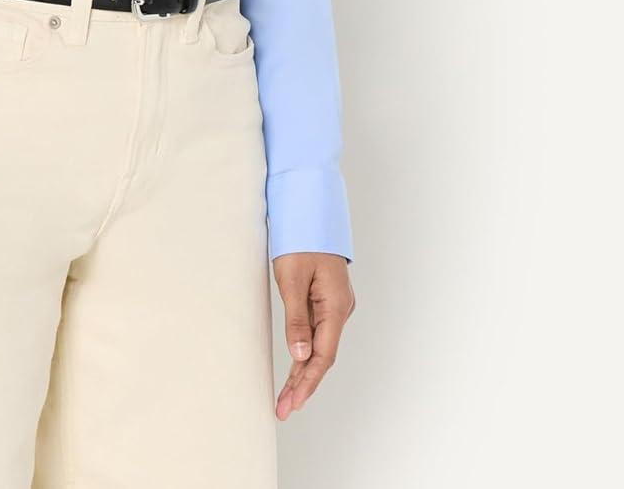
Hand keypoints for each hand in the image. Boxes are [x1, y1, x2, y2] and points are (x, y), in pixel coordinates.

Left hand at [273, 252, 353, 418]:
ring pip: (320, 347)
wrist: (310, 212)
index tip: (292, 403)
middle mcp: (341, 308)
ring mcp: (336, 305)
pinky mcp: (327, 301)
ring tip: (285, 399)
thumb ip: (297, 320)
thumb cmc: (301, 240)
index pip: (324, 355)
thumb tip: (300, 356)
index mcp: (336, 305)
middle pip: (323, 356)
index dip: (308, 382)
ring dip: (303, 373)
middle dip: (303, 385)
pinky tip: (295, 372)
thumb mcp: (292, 280)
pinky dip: (305, 354)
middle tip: (282, 409)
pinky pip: (318, 334)